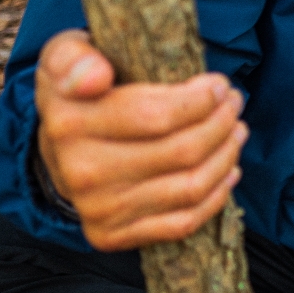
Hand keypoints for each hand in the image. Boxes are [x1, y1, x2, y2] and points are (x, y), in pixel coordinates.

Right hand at [35, 30, 246, 251]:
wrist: (56, 152)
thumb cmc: (79, 93)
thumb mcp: (66, 57)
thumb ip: (76, 58)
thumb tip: (95, 77)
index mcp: (69, 122)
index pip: (156, 115)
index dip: (200, 100)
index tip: (219, 84)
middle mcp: (80, 171)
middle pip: (181, 151)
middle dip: (221, 122)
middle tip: (233, 103)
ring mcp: (97, 208)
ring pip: (189, 187)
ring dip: (226, 155)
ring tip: (237, 130)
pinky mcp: (112, 235)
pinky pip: (182, 222)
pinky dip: (216, 196)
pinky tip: (228, 171)